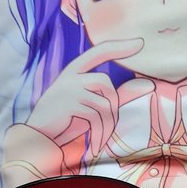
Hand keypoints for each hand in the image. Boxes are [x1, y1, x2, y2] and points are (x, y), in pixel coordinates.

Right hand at [25, 39, 151, 155]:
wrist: (38, 136)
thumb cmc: (67, 119)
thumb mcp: (92, 105)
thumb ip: (118, 95)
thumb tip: (148, 85)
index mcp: (74, 70)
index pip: (99, 51)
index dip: (119, 47)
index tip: (139, 43)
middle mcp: (71, 75)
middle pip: (106, 83)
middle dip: (113, 106)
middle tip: (108, 127)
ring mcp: (69, 88)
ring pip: (104, 102)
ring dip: (107, 125)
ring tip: (101, 138)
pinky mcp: (69, 104)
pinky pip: (96, 116)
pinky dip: (100, 133)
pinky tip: (96, 144)